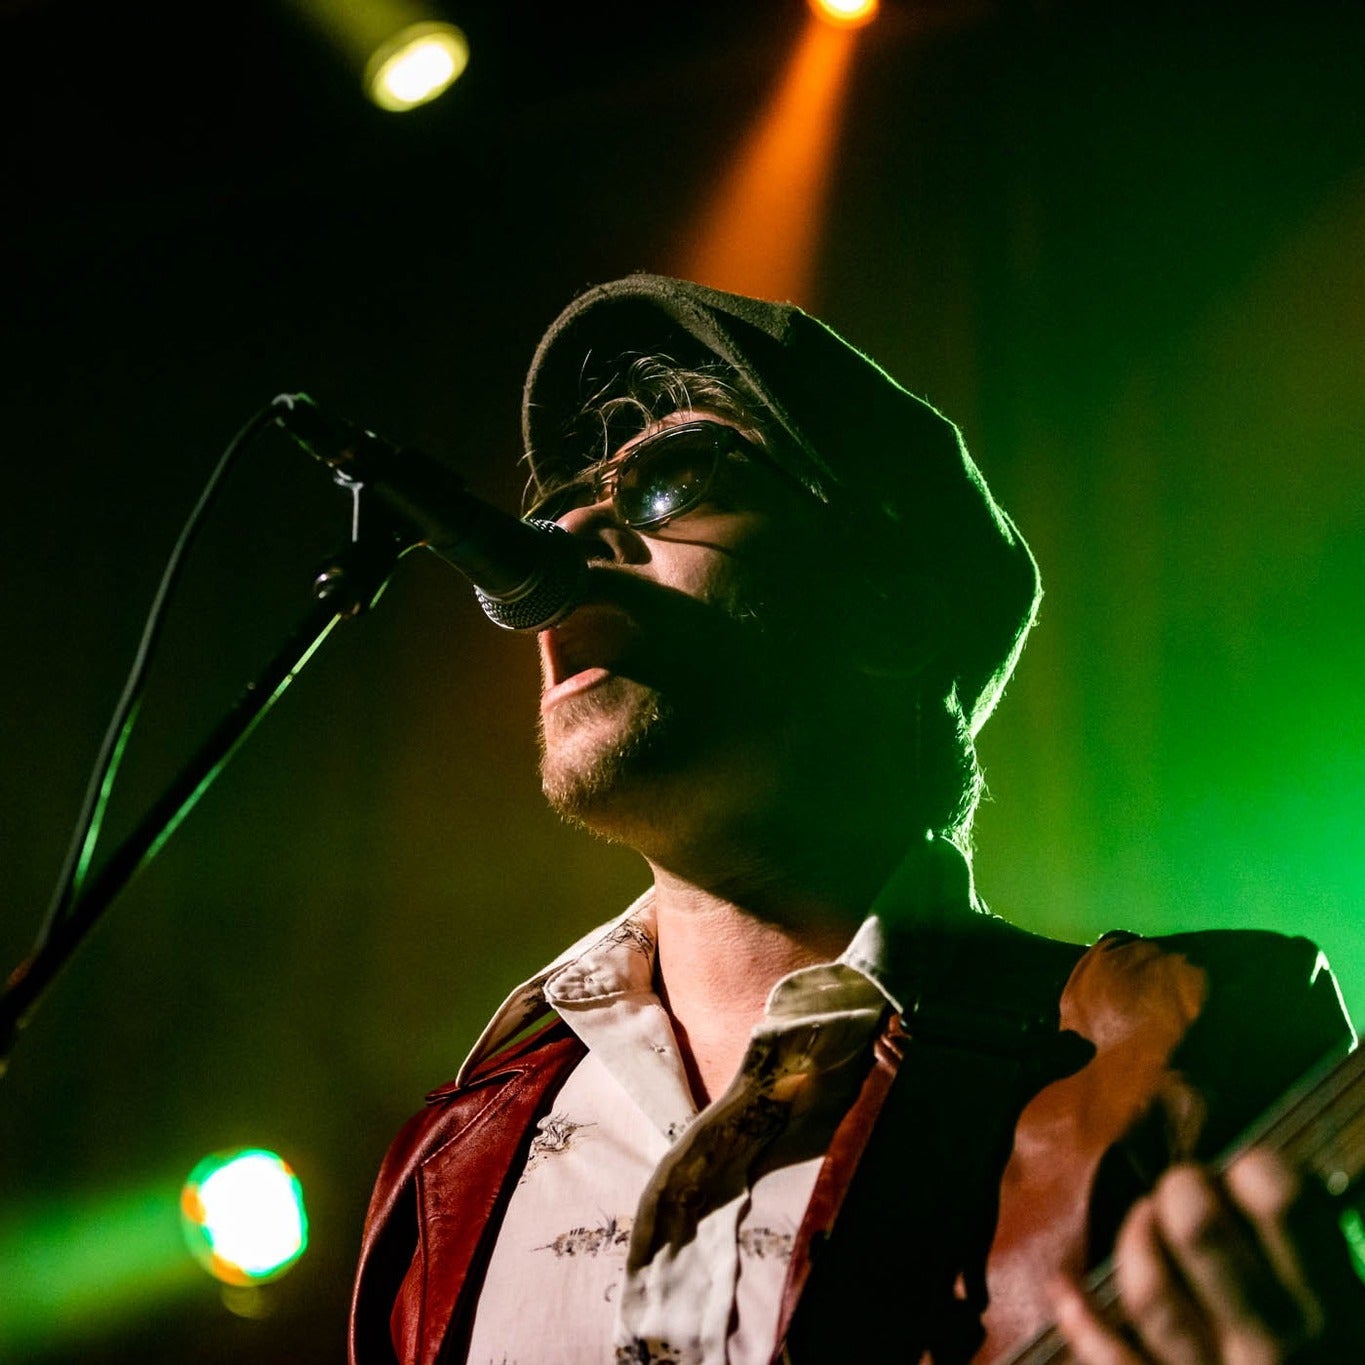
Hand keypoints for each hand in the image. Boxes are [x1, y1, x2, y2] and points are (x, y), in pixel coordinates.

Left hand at [1048, 1149, 1362, 1362]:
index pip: (1284, 1201)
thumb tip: (1261, 1181)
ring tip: (1144, 1222)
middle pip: (1200, 1232)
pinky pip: (1115, 1360)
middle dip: (1180, 1192)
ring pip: (1152, 1293)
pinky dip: (1081, 1320)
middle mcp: (1274, 1342)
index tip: (1244, 1172)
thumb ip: (1313, 1262)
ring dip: (1135, 1244)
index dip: (1255, 1169)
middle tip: (1182, 1190)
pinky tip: (1063, 1286)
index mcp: (1331, 1310)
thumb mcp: (1353, 1322)